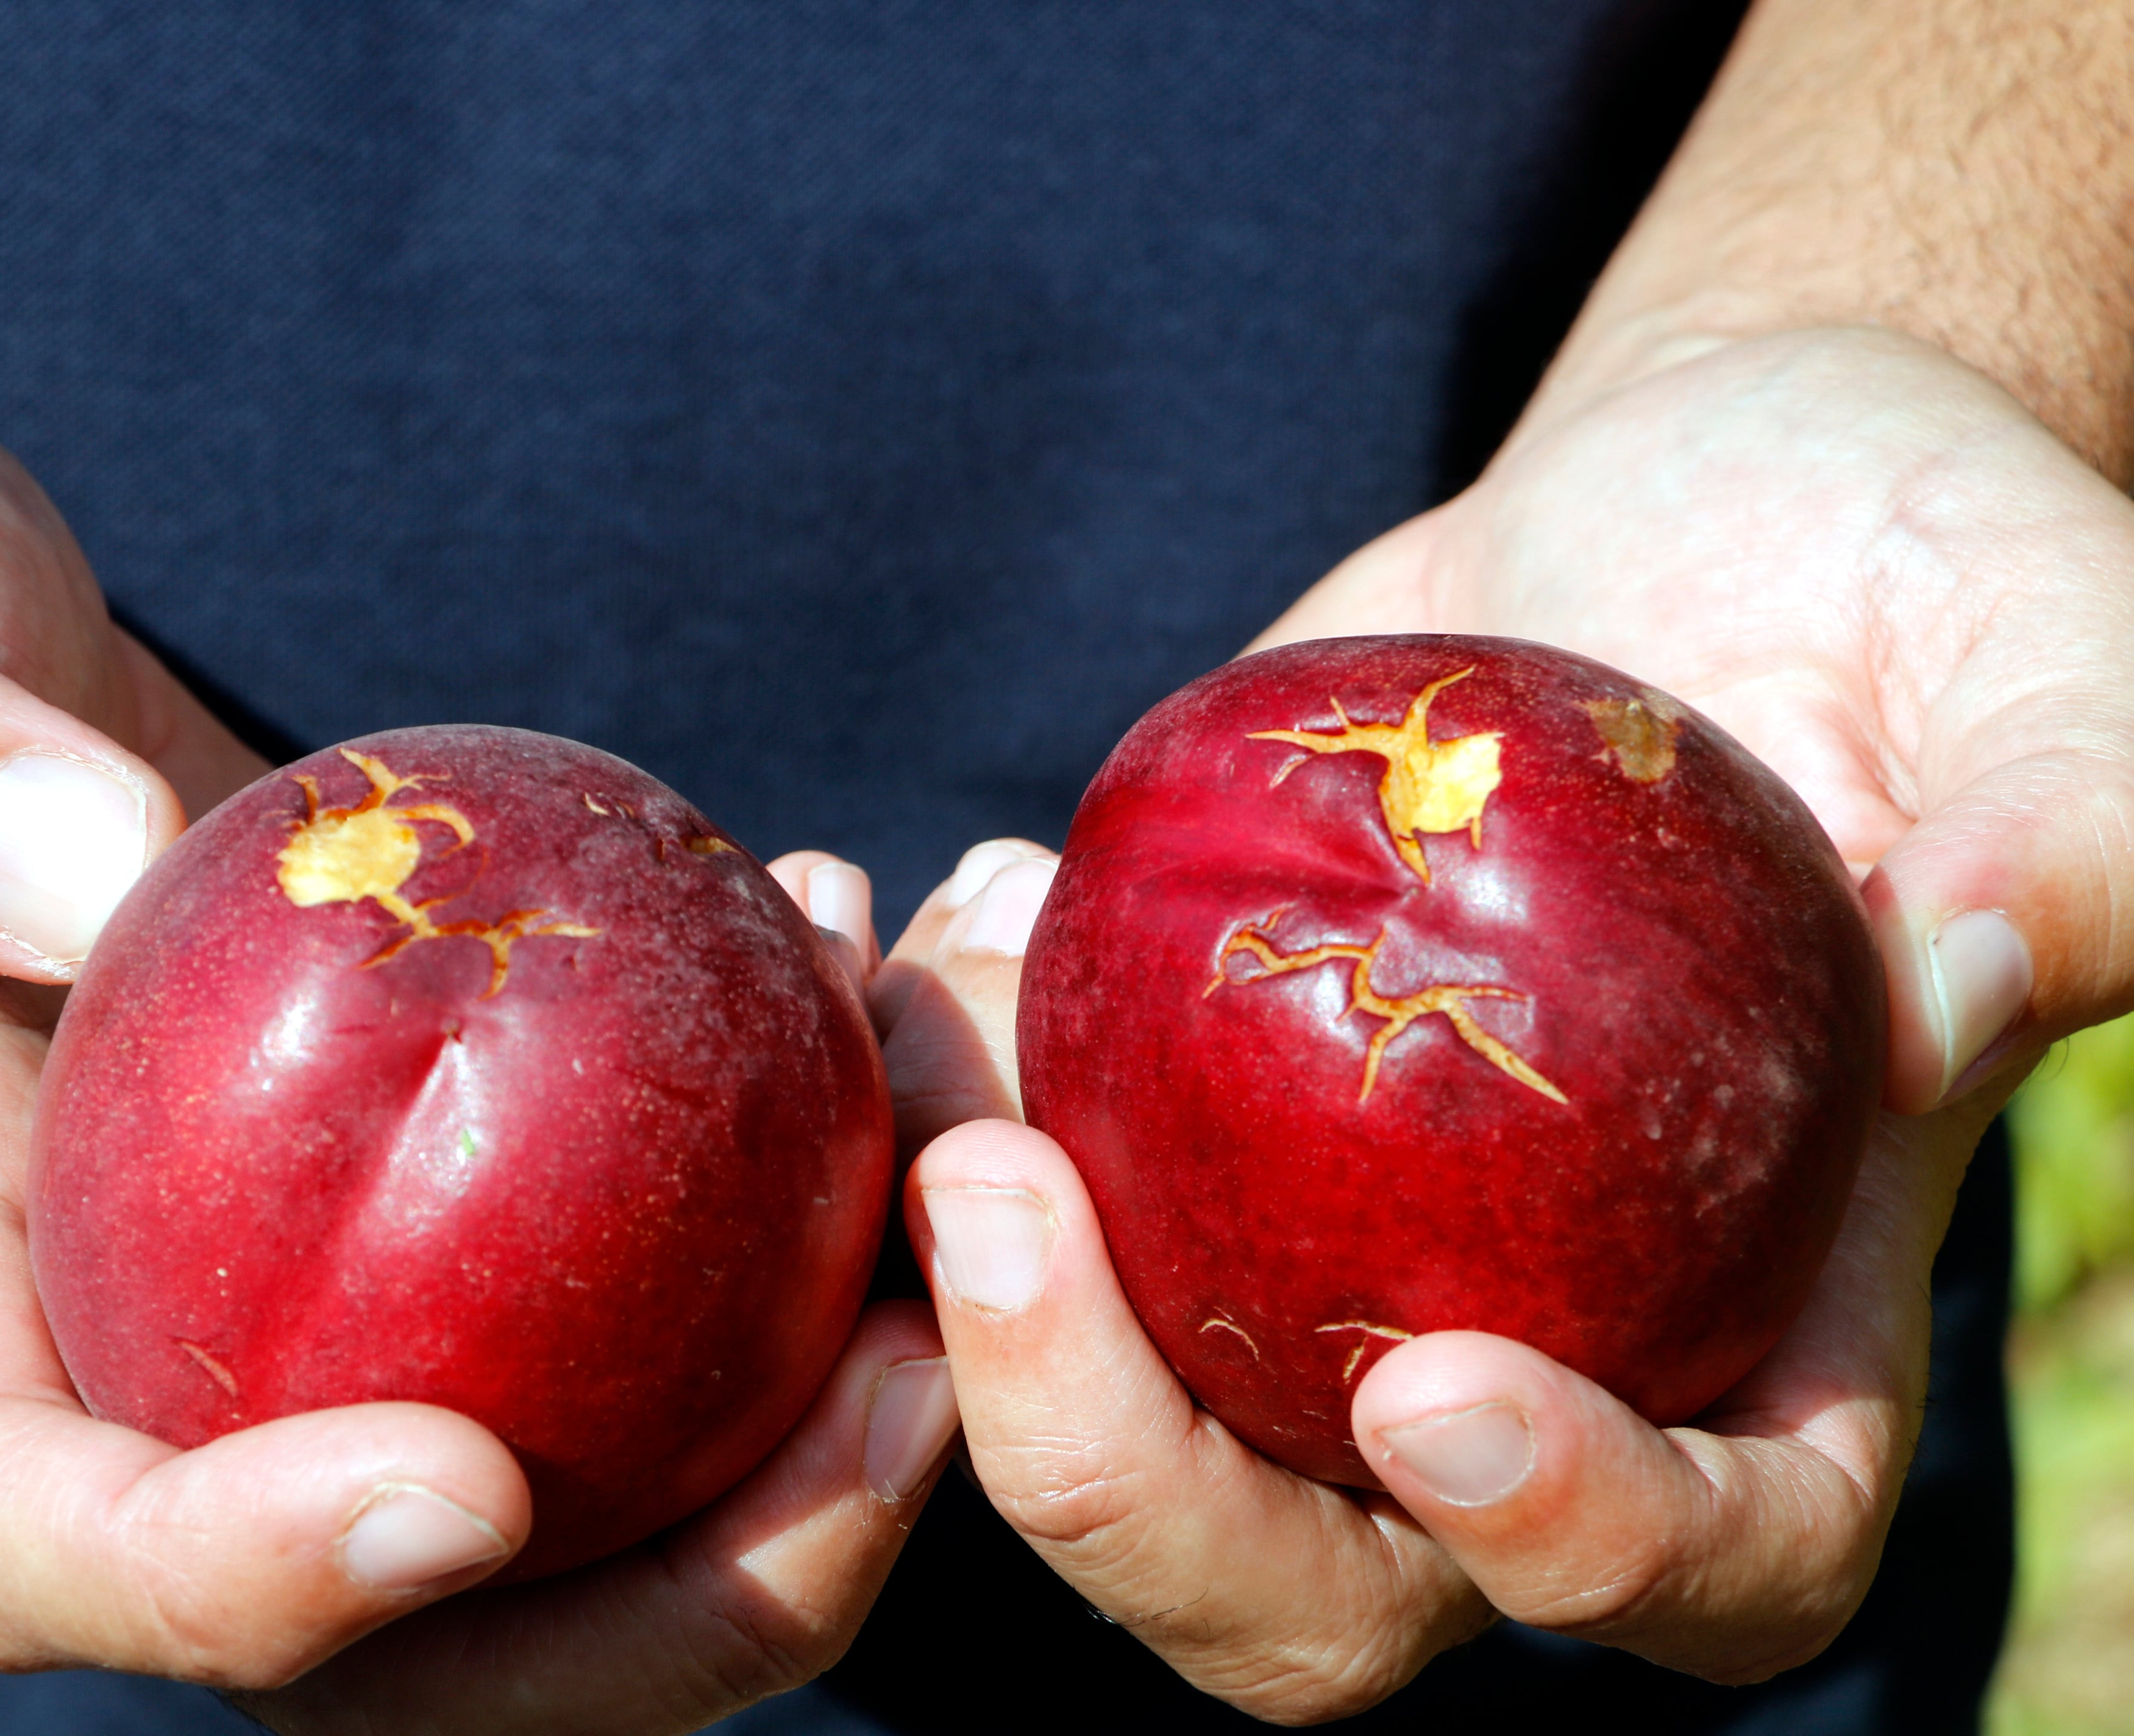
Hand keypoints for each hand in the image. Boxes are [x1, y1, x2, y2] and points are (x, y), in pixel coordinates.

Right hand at [0, 346, 952, 1724]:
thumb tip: (87, 874)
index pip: (38, 1534)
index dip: (241, 1588)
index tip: (462, 1483)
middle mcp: (105, 1306)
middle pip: (379, 1613)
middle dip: (655, 1593)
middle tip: (895, 1403)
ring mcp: (265, 1243)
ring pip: (553, 1459)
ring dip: (791, 1402)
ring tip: (952, 1172)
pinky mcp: (387, 1136)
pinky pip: (595, 1236)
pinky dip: (763, 1169)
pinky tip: (847, 956)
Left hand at [876, 327, 2129, 1717]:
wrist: (1693, 501)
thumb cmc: (1923, 587)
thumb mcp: (2062, 676)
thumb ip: (2063, 849)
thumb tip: (1928, 992)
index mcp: (1780, 1340)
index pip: (1707, 1559)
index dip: (1571, 1544)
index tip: (1428, 1389)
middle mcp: (1531, 1342)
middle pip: (1306, 1570)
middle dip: (1114, 1467)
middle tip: (1000, 1201)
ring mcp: (1327, 1246)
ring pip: (1101, 1401)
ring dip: (955, 1265)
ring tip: (933, 994)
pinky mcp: (1192, 1109)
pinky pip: (1021, 1184)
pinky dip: (944, 1081)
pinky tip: (953, 901)